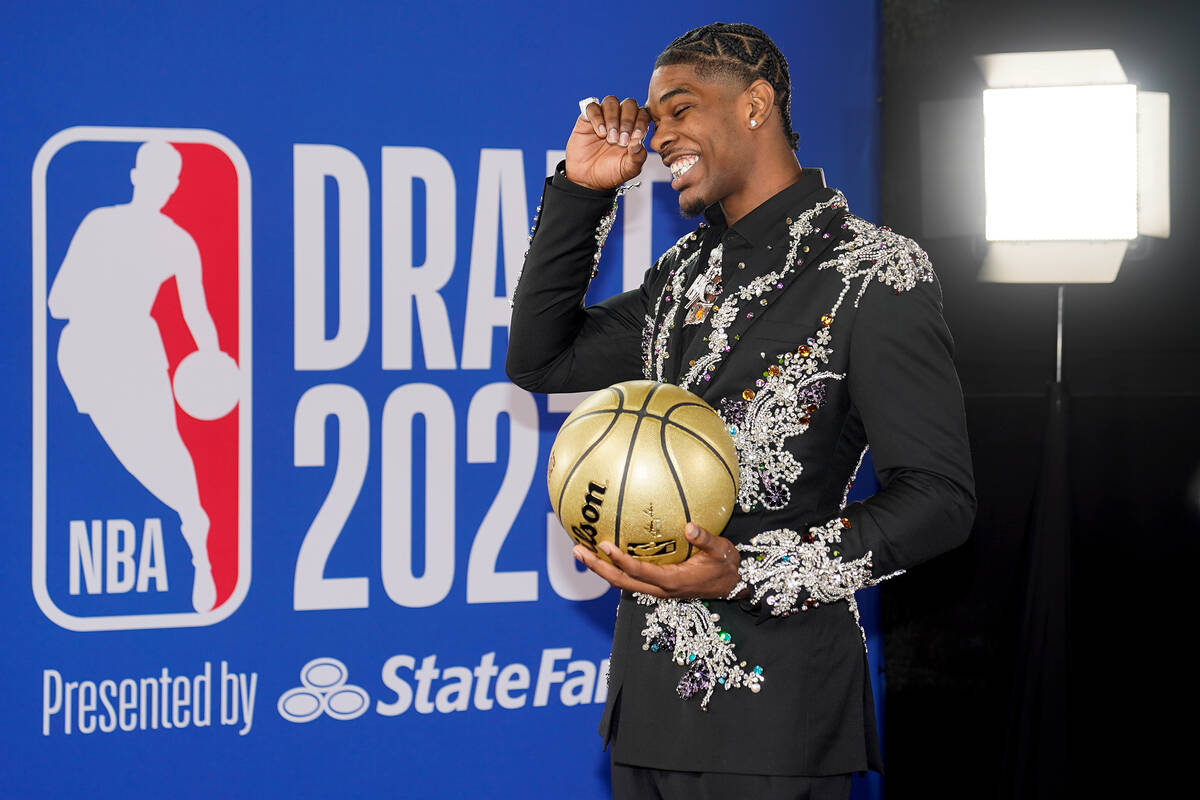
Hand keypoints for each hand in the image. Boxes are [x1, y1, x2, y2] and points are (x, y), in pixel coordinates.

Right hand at [565, 95, 650, 190]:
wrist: (587, 179)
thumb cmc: (610, 172)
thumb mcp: (628, 169)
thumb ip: (637, 157)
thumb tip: (638, 142)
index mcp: (634, 128)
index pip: (643, 114)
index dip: (641, 122)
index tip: (637, 137)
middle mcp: (620, 119)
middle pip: (629, 104)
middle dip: (627, 120)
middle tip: (621, 141)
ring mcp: (604, 117)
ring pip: (611, 101)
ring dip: (613, 118)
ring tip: (610, 138)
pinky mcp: (587, 118)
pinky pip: (592, 107)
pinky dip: (597, 118)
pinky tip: (600, 133)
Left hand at [572, 523, 744, 599]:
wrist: (732, 585)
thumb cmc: (726, 565)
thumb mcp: (721, 550)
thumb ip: (705, 539)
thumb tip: (689, 527)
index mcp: (673, 581)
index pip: (640, 573)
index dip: (620, 561)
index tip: (604, 545)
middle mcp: (660, 589)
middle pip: (621, 582)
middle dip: (598, 568)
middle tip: (577, 551)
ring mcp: (657, 589)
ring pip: (622, 583)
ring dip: (601, 569)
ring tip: (581, 552)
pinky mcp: (657, 586)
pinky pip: (630, 578)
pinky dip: (614, 567)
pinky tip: (603, 553)